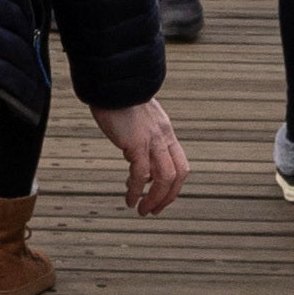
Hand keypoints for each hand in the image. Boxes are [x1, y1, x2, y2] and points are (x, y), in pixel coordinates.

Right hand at [92, 95, 184, 218]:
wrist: (112, 83)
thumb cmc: (119, 99)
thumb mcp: (138, 119)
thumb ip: (142, 135)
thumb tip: (135, 154)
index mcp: (166, 132)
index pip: (181, 166)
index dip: (174, 187)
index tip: (161, 198)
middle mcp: (163, 138)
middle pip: (177, 176)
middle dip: (167, 198)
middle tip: (152, 210)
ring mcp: (152, 141)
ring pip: (163, 179)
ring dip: (154, 199)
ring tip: (141, 210)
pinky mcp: (136, 143)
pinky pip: (140, 174)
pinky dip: (136, 190)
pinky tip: (129, 198)